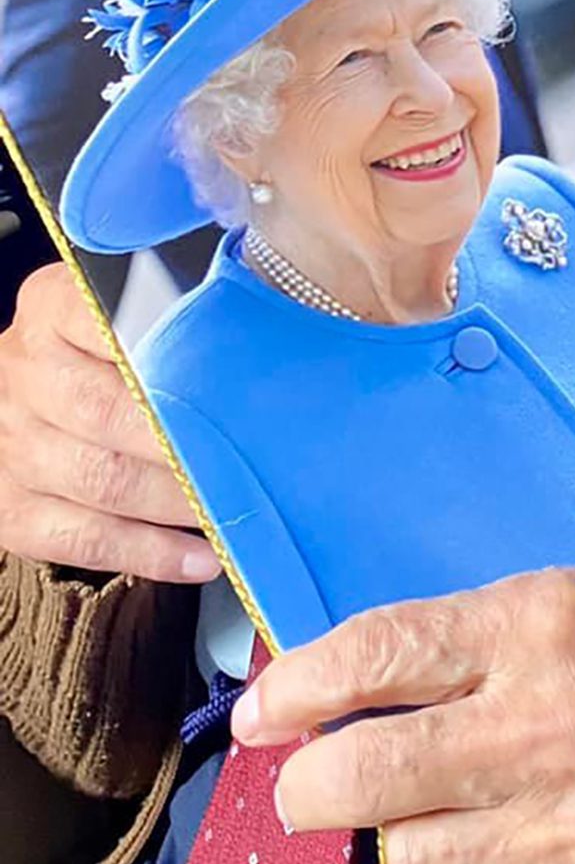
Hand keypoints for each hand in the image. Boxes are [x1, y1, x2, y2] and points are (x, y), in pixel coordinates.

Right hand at [0, 261, 219, 583]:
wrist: (33, 392)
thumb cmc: (112, 347)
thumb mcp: (128, 305)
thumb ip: (176, 309)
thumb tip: (260, 329)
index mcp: (52, 308)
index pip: (111, 323)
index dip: (171, 355)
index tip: (227, 382)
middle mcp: (22, 373)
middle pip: (105, 412)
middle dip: (183, 443)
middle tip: (247, 458)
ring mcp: (11, 444)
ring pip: (99, 480)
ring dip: (176, 504)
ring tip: (235, 511)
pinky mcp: (11, 507)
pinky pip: (82, 538)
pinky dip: (148, 553)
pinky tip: (200, 558)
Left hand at [234, 570, 574, 863]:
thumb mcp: (574, 609)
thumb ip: (464, 647)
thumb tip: (337, 696)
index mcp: (544, 626)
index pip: (378, 654)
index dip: (297, 690)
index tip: (262, 717)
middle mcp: (553, 724)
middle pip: (361, 777)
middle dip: (313, 787)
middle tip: (319, 788)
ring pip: (408, 862)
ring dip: (413, 843)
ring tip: (466, 820)